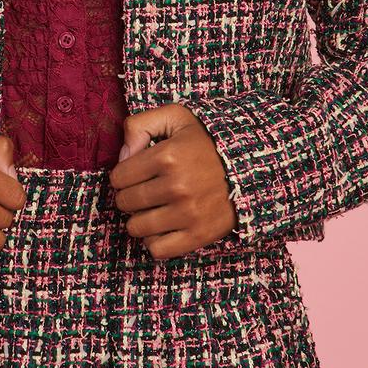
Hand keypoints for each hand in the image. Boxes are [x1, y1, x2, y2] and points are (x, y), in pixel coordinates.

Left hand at [108, 103, 238, 258]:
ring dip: (138, 219)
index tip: (134, 174)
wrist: (249, 166)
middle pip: (125, 202)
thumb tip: (122, 157)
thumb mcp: (175, 118)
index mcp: (167, 156)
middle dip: (128, 196)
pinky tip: (161, 226)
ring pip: (136, 228)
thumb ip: (139, 125)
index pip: (118, 177)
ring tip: (151, 208)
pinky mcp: (198, 235)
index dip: (122, 175)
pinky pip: (157, 249)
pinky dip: (153, 240)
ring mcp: (188, 214)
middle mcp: (176, 187)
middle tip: (143, 190)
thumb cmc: (206, 141)